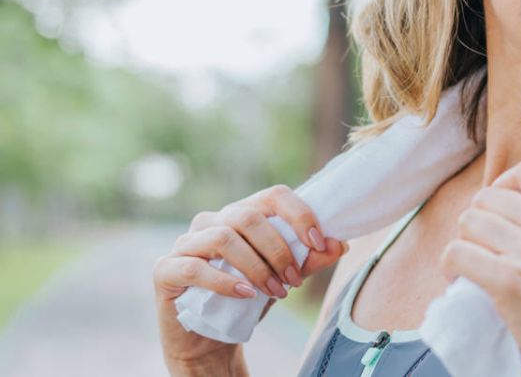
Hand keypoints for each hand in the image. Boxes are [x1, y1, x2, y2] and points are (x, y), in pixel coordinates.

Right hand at [153, 184, 348, 370]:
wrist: (209, 337)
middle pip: (249, 216)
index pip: (273, 195)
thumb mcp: (283, 277)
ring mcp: (185, 242)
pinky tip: (247, 295)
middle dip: (279, 249)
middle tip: (294, 281)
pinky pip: (196, 267)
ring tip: (276, 292)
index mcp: (241, 214)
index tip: (319, 242)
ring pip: (224, 238)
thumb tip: (341, 243)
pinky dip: (226, 281)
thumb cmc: (247, 299)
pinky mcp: (166, 269)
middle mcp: (211, 221)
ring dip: (257, 267)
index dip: (299, 215)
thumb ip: (309, 259)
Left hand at [440, 160, 520, 376]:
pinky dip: (450, 266)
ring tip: (472, 264)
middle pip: (487, 198)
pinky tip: (461, 279)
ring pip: (468, 223)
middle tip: (483, 246)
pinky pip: (456, 253)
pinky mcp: (508, 281)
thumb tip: (510, 203)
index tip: (499, 208)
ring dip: (463, 243)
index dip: (504, 185)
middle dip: (478, 221)